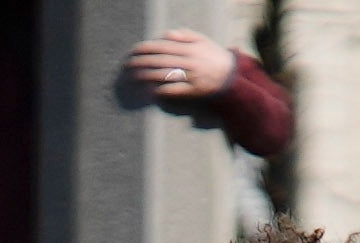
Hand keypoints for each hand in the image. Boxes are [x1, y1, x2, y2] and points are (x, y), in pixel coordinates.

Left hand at [119, 27, 234, 97]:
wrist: (231, 76)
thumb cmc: (213, 56)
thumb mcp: (202, 40)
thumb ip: (184, 35)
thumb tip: (166, 34)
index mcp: (189, 48)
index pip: (163, 46)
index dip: (146, 48)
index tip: (133, 50)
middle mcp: (189, 61)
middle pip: (160, 60)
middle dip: (142, 62)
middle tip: (127, 65)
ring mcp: (191, 77)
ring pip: (165, 75)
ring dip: (147, 76)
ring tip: (134, 77)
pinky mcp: (193, 91)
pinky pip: (175, 90)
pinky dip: (162, 90)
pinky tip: (150, 91)